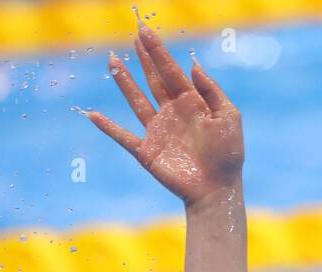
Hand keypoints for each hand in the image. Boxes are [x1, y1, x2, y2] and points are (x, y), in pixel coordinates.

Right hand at [87, 25, 243, 206]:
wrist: (217, 190)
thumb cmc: (228, 155)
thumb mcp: (228, 117)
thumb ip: (211, 90)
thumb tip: (193, 64)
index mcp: (192, 104)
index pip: (171, 72)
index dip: (158, 51)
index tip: (145, 31)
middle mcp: (172, 114)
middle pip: (154, 80)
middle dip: (144, 58)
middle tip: (134, 34)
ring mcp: (158, 132)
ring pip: (136, 100)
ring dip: (124, 81)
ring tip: (112, 60)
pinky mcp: (147, 151)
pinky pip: (122, 136)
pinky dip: (107, 127)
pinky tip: (93, 115)